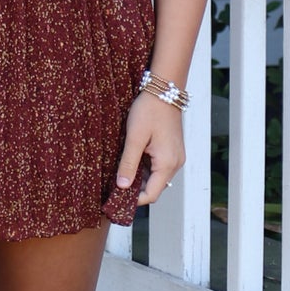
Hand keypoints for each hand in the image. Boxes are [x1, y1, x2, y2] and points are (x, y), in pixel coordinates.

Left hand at [114, 91, 185, 205]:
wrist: (164, 91)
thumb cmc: (149, 111)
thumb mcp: (134, 138)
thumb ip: (128, 164)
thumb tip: (122, 187)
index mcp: (167, 163)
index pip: (151, 195)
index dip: (134, 200)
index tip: (115, 198)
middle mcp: (175, 163)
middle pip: (154, 188)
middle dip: (135, 189)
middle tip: (114, 185)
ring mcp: (175, 157)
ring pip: (155, 177)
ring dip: (139, 177)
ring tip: (121, 170)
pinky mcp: (172, 150)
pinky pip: (158, 166)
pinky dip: (145, 167)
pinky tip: (132, 159)